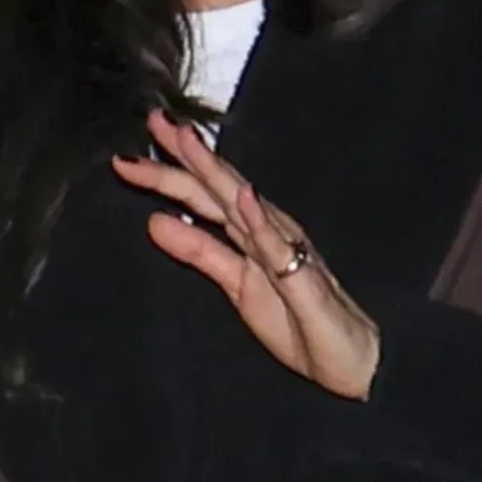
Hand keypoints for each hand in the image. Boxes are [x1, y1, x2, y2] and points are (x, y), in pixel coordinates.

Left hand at [111, 109, 380, 400]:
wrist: (351, 362)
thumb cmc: (296, 320)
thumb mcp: (235, 284)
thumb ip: (199, 251)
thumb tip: (153, 221)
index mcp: (248, 231)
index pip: (202, 193)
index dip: (169, 170)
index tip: (130, 149)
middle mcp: (266, 229)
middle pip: (218, 187)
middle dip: (185, 155)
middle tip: (153, 119)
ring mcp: (286, 250)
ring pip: (244, 204)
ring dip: (216, 172)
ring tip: (188, 141)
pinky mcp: (304, 278)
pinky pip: (279, 248)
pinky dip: (260, 220)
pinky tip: (244, 199)